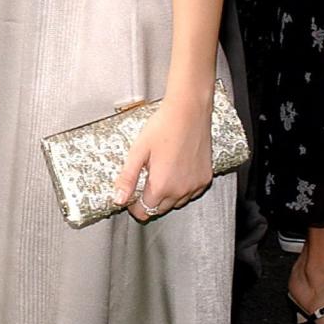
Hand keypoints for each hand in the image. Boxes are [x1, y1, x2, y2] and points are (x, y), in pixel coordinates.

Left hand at [111, 99, 213, 223]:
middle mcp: (180, 190)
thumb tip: (118, 199)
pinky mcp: (205, 178)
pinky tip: (176, 172)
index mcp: (161, 185)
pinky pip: (191, 193)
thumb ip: (127, 178)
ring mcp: (195, 185)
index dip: (134, 206)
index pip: (144, 211)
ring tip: (160, 173)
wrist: (188, 111)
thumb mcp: (138, 151)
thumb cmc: (163, 126)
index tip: (131, 196)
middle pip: (159, 210)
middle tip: (145, 180)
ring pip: (176, 203)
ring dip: (166, 196)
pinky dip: (182, 189)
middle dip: (149, 201)